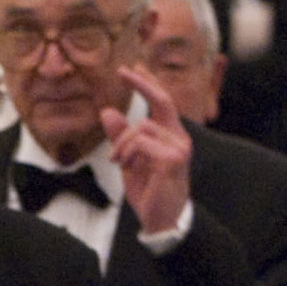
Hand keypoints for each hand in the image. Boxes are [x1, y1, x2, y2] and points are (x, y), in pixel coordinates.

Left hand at [104, 66, 191, 236]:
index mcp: (171, 135)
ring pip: (142, 127)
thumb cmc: (149, 190)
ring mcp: (179, 147)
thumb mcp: (129, 160)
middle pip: (163, 101)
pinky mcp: (174, 159)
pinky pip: (142, 143)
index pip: (162, 102)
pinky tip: (125, 165)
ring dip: (122, 143)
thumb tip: (107, 112)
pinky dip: (127, 152)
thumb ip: (120, 137)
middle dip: (142, 83)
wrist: (161, 219)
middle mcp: (180, 137)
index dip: (149, 83)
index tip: (133, 67)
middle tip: (123, 70)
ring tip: (116, 160)